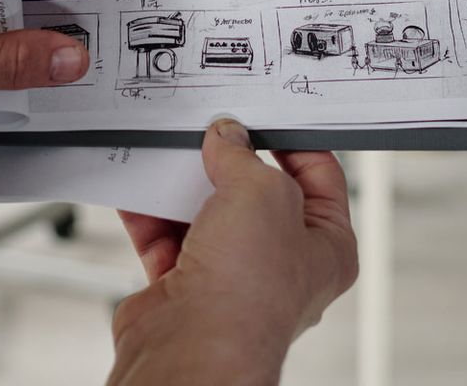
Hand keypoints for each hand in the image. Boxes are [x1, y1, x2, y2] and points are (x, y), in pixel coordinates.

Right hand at [108, 120, 356, 385]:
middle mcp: (281, 265)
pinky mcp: (185, 287)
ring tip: (169, 153)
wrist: (189, 349)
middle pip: (255, 194)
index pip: (321, 177)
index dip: (294, 140)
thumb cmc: (249, 296)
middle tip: (211, 133)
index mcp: (327, 247)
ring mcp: (231, 278)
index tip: (266, 117)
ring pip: (206, 214)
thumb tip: (227, 138)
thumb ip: (243, 156)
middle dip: (228, 163)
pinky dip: (149, 212)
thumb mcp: (262, 192)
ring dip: (184, 184)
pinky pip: (164, 237)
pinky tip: (139, 186)